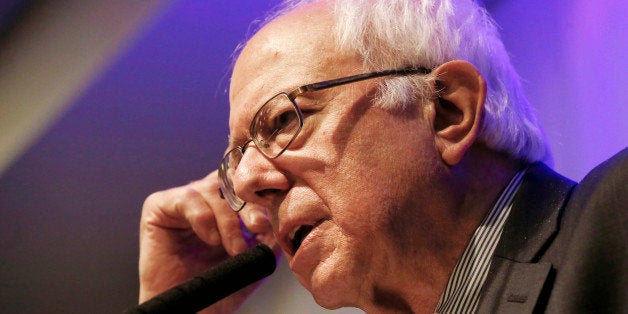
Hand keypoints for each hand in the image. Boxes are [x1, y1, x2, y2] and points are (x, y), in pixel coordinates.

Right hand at [138, 170, 277, 312]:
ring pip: (213, 189)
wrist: (190, 312)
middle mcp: (206, 196)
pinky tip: (211, 240)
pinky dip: (203, 218)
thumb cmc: (219, 286)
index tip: (281, 187)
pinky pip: (187, 198)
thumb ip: (269, 234)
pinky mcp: (159, 207)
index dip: (262, 180)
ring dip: (228, 221)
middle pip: (231, 180)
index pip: (245, 179)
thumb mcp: (255, 257)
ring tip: (235, 249)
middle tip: (260, 226)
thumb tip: (282, 212)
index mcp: (228, 204)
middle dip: (249, 203)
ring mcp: (183, 200)